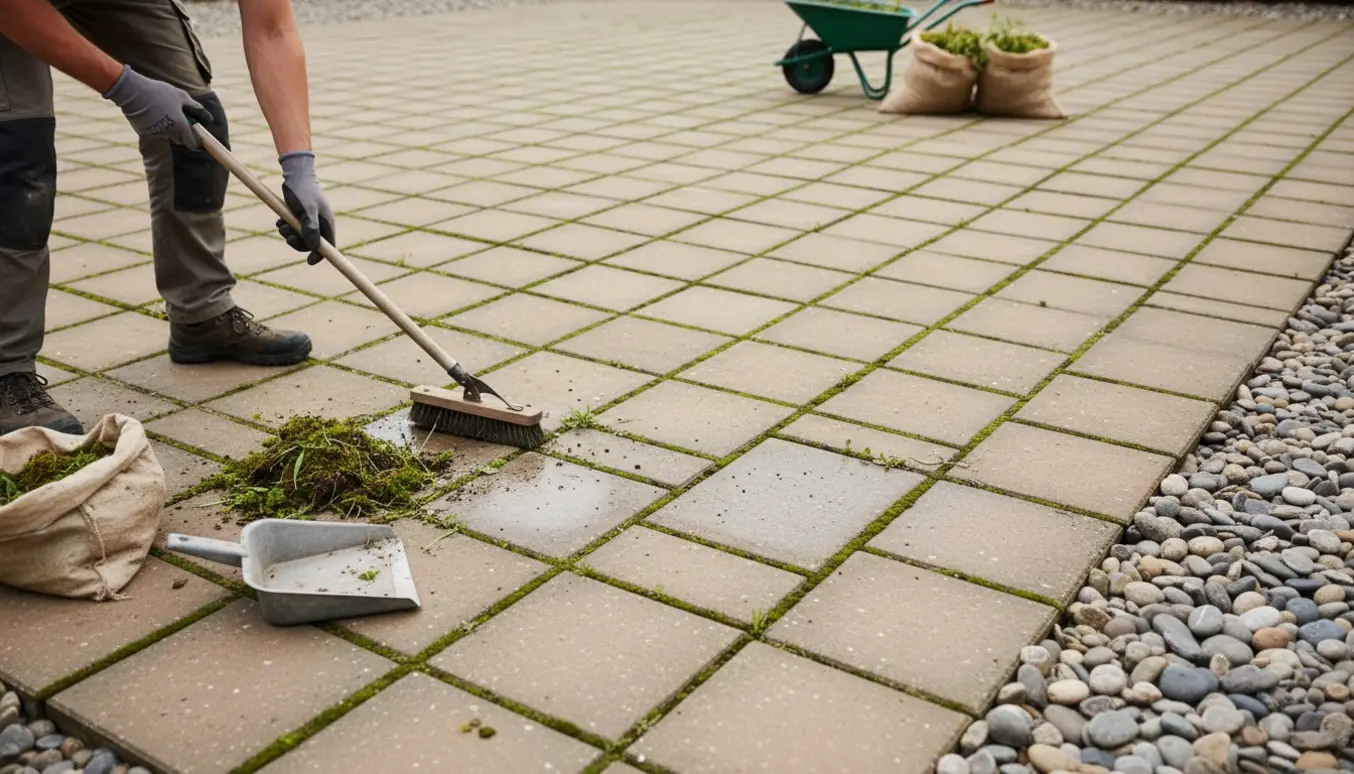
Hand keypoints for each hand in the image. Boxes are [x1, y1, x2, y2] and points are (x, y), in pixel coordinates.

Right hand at [101, 65, 211, 148]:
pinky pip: (155, 131)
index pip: (192, 143)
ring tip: (163, 109)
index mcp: (180, 126)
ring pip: (167, 134)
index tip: (197, 137)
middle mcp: (169, 133)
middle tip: (179, 118)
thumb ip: (195, 108)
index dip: (196, 142)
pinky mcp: (144, 132)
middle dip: (182, 132)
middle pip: (180, 139)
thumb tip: (208, 118)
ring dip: (168, 127)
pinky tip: (151, 111)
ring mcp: (156, 133)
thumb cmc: (159, 92)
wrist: (132, 91)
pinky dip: (156, 124)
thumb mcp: (181, 96)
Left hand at [276, 151, 334, 265]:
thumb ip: (311, 228)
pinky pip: (293, 229)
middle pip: (311, 244)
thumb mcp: (307, 210)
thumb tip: (313, 247)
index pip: (329, 247)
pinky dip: (285, 227)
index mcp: (327, 224)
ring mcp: (310, 221)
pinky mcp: (300, 217)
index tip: (309, 261)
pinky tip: (280, 220)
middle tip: (287, 236)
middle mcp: (320, 224)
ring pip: (300, 237)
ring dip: (288, 234)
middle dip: (298, 243)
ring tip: (281, 224)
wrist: (296, 175)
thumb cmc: (303, 191)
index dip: (320, 256)